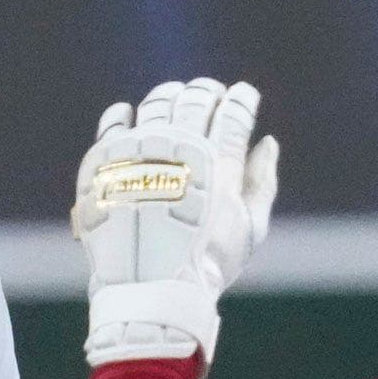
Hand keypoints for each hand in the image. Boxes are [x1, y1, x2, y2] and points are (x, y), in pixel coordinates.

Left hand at [72, 78, 280, 372]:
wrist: (150, 287)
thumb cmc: (208, 262)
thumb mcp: (250, 228)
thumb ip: (262, 181)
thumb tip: (268, 142)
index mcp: (219, 160)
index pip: (234, 112)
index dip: (242, 98)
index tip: (243, 94)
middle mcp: (180, 147)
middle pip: (196, 100)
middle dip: (208, 91)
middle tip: (211, 95)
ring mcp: (142, 150)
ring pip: (158, 104)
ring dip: (171, 95)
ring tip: (176, 99)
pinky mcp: (109, 159)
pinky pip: (114, 122)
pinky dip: (124, 113)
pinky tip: (129, 113)